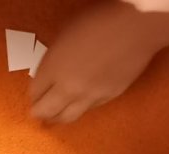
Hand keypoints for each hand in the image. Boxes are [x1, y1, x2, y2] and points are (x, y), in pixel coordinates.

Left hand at [30, 1, 168, 123]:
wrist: (135, 26)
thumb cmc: (100, 21)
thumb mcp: (64, 35)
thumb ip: (53, 59)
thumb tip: (47, 74)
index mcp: (54, 68)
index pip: (34, 93)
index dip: (33, 95)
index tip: (33, 96)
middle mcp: (69, 87)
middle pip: (46, 111)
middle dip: (39, 112)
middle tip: (37, 113)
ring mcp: (90, 95)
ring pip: (68, 117)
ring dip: (58, 117)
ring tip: (55, 117)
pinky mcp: (109, 97)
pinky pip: (89, 110)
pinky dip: (81, 108)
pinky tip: (80, 104)